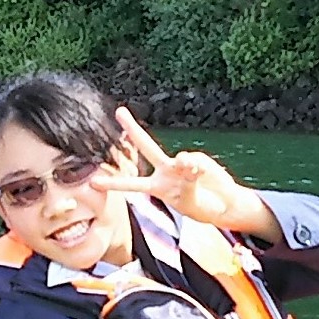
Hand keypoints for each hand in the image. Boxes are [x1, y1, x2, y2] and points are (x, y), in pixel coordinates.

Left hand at [100, 107, 281, 239]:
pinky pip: (195, 163)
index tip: (93, 183)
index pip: (131, 185)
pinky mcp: (197, 159)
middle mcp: (165, 172)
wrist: (225, 204)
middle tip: (119, 111)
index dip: (112, 184)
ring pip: (178, 159)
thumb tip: (185, 159)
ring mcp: (180, 164)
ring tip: (194, 176)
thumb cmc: (202, 207)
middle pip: (146, 147)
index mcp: (157, 187)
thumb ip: (186, 181)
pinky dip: (197, 169)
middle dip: (133, 129)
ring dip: (185, 167)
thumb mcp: (189, 202)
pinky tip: (202, 175)